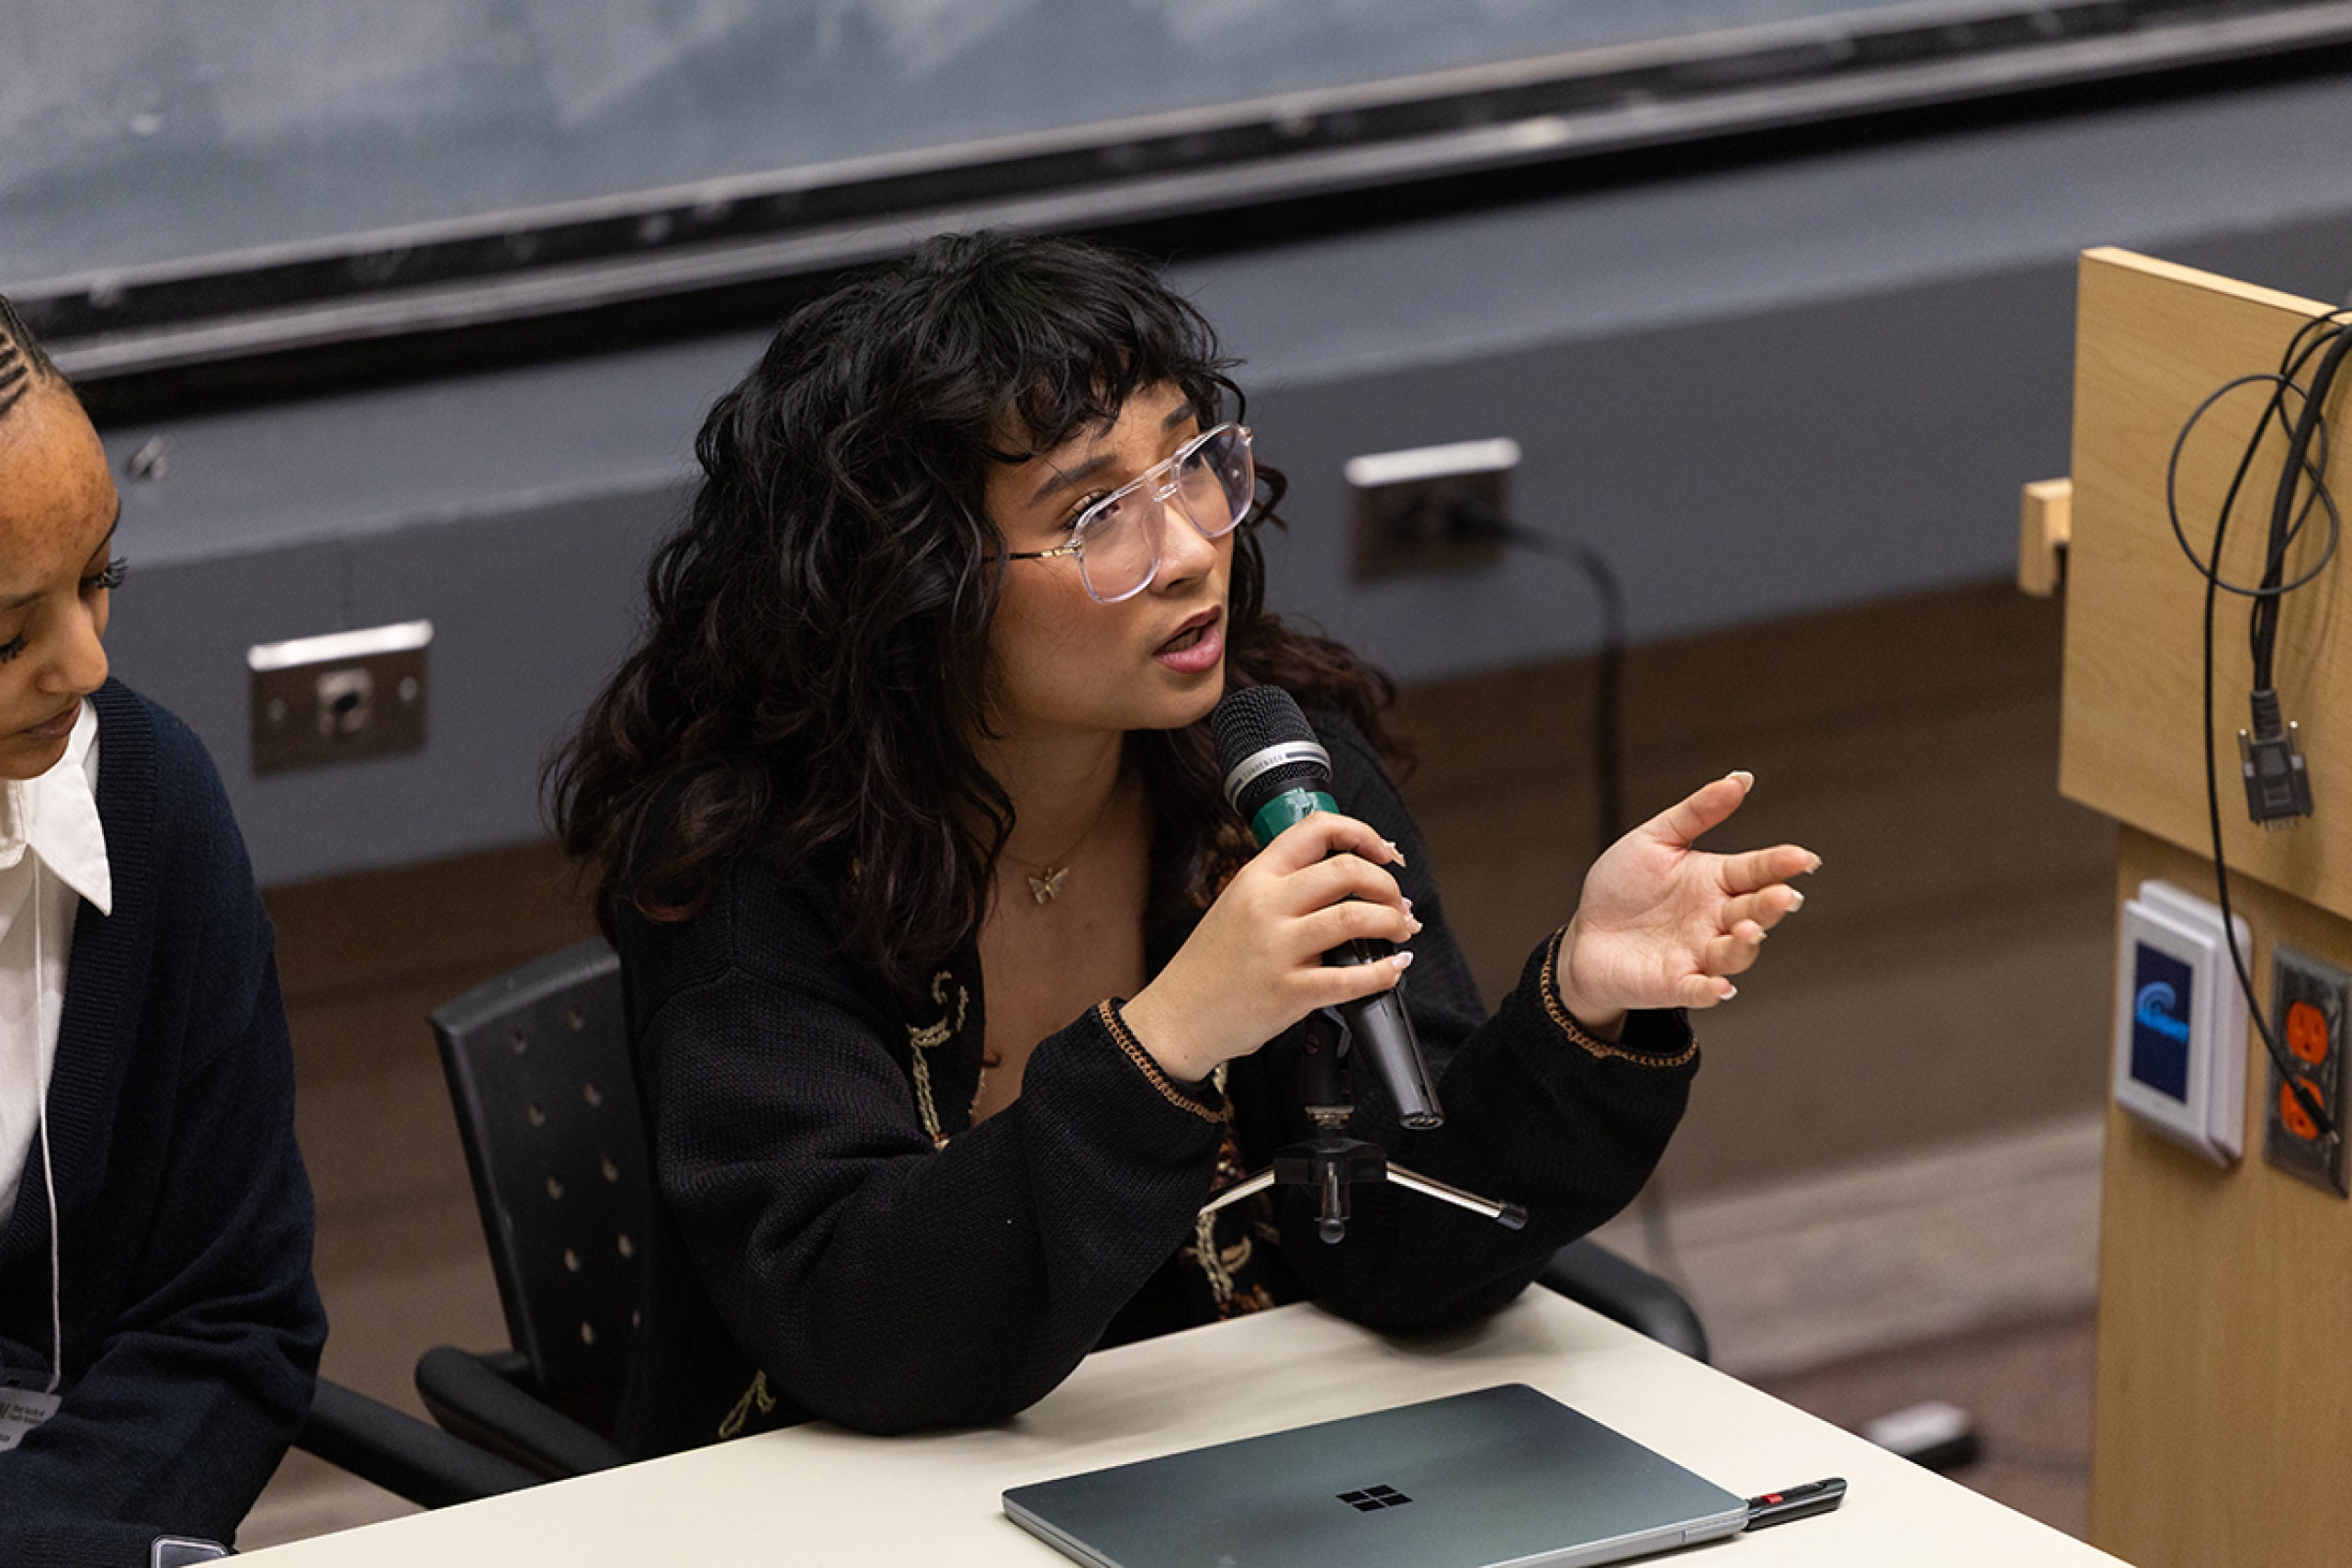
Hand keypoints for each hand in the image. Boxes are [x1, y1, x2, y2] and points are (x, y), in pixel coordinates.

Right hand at [1122, 812, 1418, 1083]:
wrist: (1178, 1017)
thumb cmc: (1209, 966)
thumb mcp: (1236, 905)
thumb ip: (1282, 887)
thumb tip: (1343, 880)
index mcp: (1255, 878)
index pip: (1316, 829)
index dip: (1362, 834)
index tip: (1384, 851)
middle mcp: (1266, 906)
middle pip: (1347, 871)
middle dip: (1387, 884)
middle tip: (1398, 902)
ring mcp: (1278, 949)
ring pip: (1354, 917)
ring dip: (1392, 921)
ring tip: (1400, 930)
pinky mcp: (1290, 992)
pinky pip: (1351, 979)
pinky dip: (1384, 972)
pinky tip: (1392, 968)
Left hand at [1555, 771, 1815, 1037]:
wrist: (1586, 936)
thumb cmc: (1623, 887)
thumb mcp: (1656, 839)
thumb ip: (1698, 811)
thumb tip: (1742, 778)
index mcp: (1716, 881)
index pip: (1756, 871)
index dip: (1779, 864)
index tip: (1801, 858)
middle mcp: (1716, 919)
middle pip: (1754, 912)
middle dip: (1771, 906)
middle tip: (1783, 896)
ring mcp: (1699, 953)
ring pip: (1735, 953)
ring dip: (1745, 945)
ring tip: (1749, 931)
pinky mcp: (1676, 983)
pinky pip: (1698, 989)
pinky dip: (1710, 989)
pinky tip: (1719, 986)